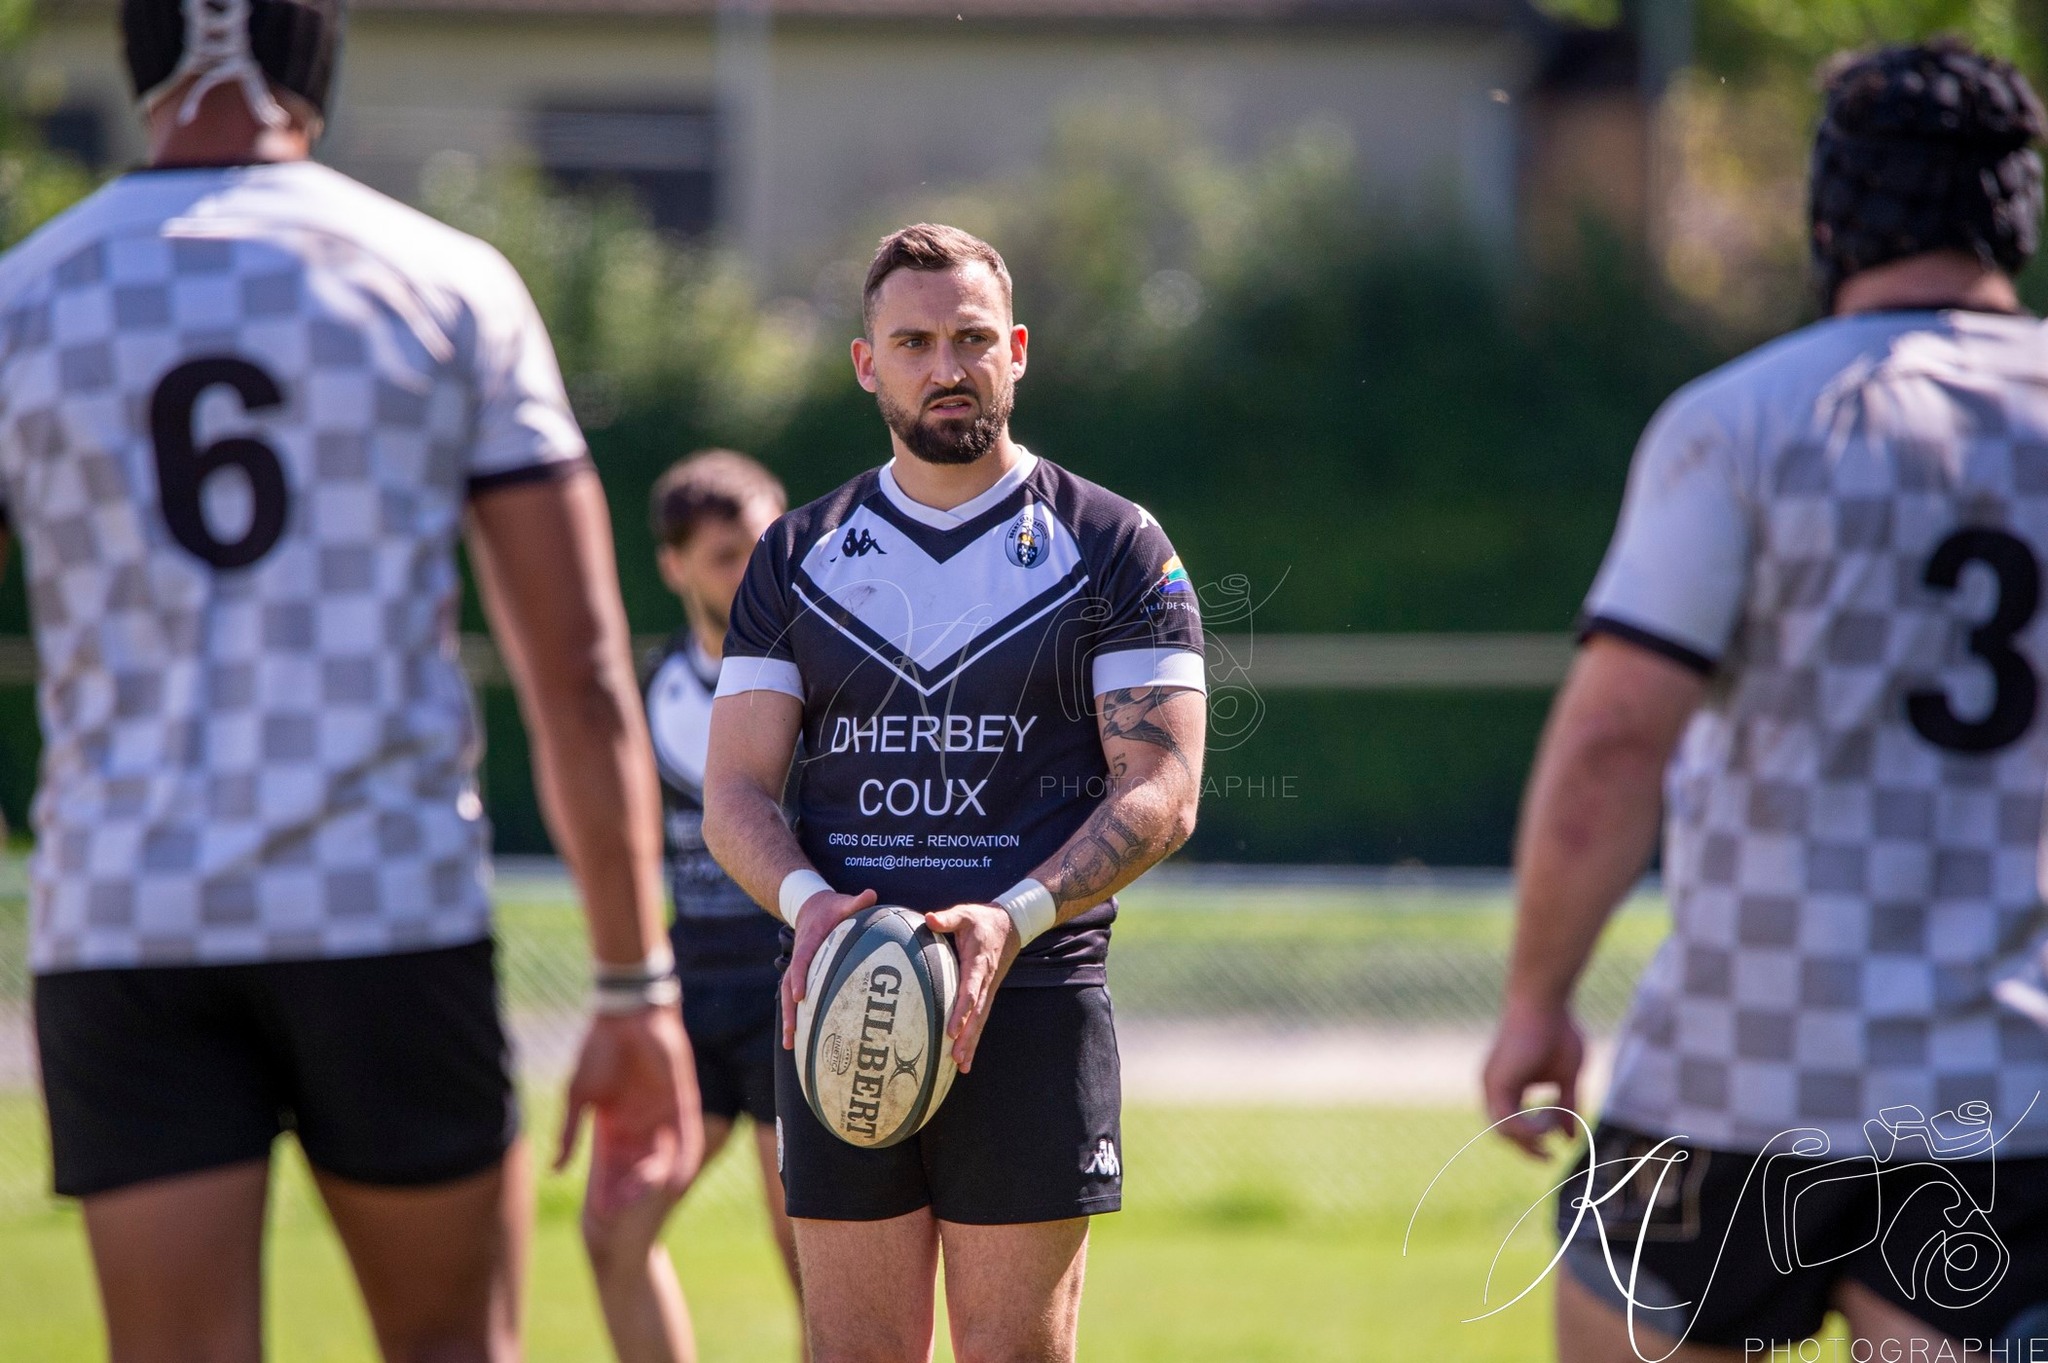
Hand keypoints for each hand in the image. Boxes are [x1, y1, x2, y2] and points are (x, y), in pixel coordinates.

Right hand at [556, 1005, 703, 1218]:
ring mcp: (662, 1113)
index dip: (607, 1187)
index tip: (598, 1214)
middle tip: (623, 1215)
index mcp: (616, 1123)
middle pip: (639, 1165)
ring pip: (663, 1155)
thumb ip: (570, 1133)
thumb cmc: (597, 1051)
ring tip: (648, 1202)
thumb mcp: (579, 1098)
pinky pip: (687, 1134)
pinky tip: (680, 1177)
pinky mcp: (682, 1100)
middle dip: (631, 1190)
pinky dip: (684, 1156)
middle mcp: (641, 1123)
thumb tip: (555, 1169)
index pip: (612, 1165)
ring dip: (656, 1178)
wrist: (624, 1016)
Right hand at [781, 887, 879, 1048]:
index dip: (799, 978)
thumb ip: (856, 901)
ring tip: (790, 1044)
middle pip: (788, 987)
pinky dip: (796, 1016)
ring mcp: (798, 969)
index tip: (799, 996)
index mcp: (809, 942)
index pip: (801, 962)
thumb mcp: (842, 902)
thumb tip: (871, 894)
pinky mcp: (801, 975)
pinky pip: (795, 997)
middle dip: (790, 1011)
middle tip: (792, 1033)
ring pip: (787, 997)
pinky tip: (800, 1038)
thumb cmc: (830, 907)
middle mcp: (799, 959)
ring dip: (789, 1020)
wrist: (811, 906)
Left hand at [922, 902, 1021, 1072]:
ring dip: (971, 1043)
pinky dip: (973, 1039)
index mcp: (978, 963)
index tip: (952, 1030)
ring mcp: (988, 990)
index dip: (962, 1012)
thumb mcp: (965, 914)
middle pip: (977, 1014)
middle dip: (967, 1037)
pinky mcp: (986, 994)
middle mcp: (985, 981)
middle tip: (956, 1057)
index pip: (970, 991)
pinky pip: (980, 1019)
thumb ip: (948, 918)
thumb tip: (929, 918)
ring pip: (980, 1021)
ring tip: (962, 1066)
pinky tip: (965, 1058)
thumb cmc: (982, 920)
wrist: (1010, 925)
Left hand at [1481, 996, 1585, 1158]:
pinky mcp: (1497, 1081)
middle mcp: (1494, 1086)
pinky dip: (1527, 1129)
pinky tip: (1548, 1124)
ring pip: (1502, 1130)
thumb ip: (1566, 1107)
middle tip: (1549, 1156)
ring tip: (1552, 1130)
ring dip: (1530, 1138)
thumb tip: (1571, 1139)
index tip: (1555, 1148)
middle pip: (1504, 1132)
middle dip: (1527, 1148)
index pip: (1512, 1125)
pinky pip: (1505, 1120)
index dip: (1532, 1140)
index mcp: (1507, 1085)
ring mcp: (1492, 1084)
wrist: (1546, 1001)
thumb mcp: (1567, 1077)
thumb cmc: (1557, 1031)